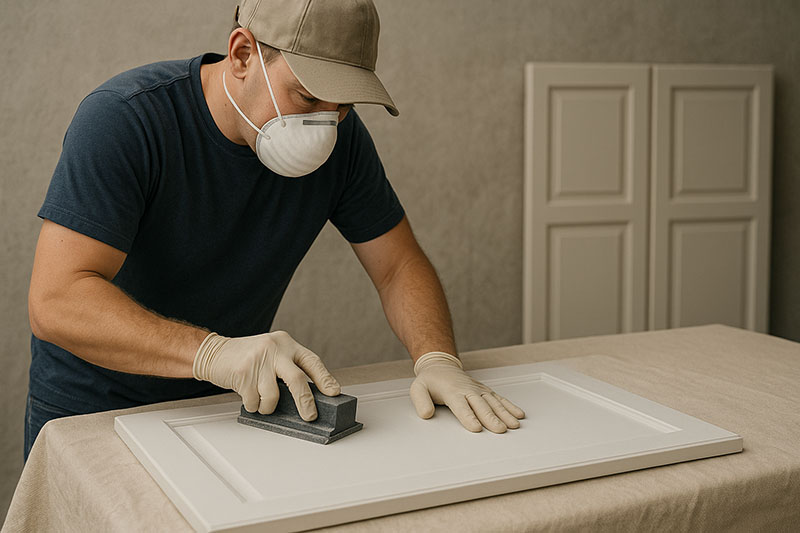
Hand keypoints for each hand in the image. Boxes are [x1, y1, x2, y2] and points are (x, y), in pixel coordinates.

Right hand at [192, 330, 339, 420]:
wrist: (213, 352)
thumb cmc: (247, 357)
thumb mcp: (273, 354)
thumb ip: (289, 368)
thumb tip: (309, 396)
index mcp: (287, 343)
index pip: (312, 362)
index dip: (325, 379)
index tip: (334, 392)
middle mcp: (275, 348)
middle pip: (297, 379)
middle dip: (305, 402)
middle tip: (310, 415)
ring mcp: (258, 360)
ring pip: (273, 395)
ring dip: (268, 406)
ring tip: (262, 400)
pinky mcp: (243, 372)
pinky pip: (254, 401)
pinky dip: (253, 405)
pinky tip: (248, 395)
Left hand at [410, 352, 524, 432]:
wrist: (440, 365)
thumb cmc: (430, 380)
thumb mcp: (417, 389)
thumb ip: (421, 402)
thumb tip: (426, 414)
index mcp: (451, 391)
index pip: (461, 406)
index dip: (469, 417)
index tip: (476, 428)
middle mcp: (467, 390)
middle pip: (481, 406)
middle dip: (491, 418)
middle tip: (500, 430)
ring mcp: (478, 390)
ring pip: (493, 402)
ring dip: (505, 413)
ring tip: (513, 425)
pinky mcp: (484, 390)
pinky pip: (499, 398)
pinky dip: (510, 406)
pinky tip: (518, 415)